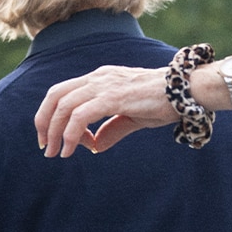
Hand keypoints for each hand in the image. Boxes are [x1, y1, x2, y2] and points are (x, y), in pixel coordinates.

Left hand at [33, 64, 177, 156]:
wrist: (188, 90)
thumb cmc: (163, 101)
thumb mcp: (132, 116)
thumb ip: (111, 129)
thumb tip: (95, 145)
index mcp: (99, 79)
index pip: (62, 92)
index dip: (50, 114)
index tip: (52, 137)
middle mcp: (97, 78)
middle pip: (56, 96)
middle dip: (44, 122)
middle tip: (45, 146)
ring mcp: (104, 85)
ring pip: (64, 106)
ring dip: (54, 131)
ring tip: (56, 152)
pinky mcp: (113, 97)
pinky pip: (80, 116)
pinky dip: (70, 133)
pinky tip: (71, 149)